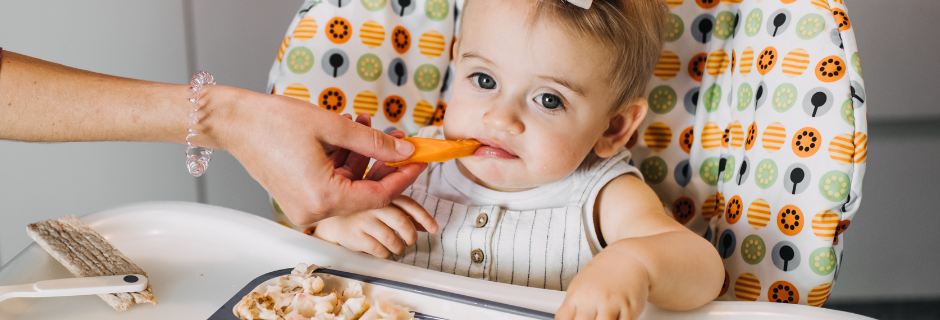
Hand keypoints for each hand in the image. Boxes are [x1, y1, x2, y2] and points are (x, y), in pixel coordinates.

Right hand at [199, 86, 427, 223]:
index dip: (403, 177)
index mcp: (323, 197)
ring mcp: (304, 207)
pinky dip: (343, 162)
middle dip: (382, 163)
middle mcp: (313, 211)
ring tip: (365, 124)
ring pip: (348, 186)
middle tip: (399, 139)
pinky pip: (331, 184)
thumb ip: (374, 142)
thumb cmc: (273, 122)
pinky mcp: (298, 199)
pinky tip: (347, 135)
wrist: (233, 122)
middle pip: (364, 192)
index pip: (379, 195)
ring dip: (361, 157)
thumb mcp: (333, 126)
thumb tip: (404, 151)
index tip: (419, 160)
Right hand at [313, 195, 438, 257]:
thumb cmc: (365, 214)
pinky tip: (384, 252)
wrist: (334, 223)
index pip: (409, 204)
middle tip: (410, 242)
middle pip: (403, 223)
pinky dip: (386, 254)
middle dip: (411, 237)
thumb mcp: (384, 208)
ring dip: (399, 248)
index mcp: (383, 194)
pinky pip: (380, 250)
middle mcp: (374, 204)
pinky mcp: (356, 235)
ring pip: (392, 240)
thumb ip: (405, 213)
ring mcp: (364, 220)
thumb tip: (428, 226)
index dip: (424, 217)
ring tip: (397, 249)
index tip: (434, 229)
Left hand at [555, 248, 649, 319]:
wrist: (628, 258)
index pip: (563, 319)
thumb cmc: (603, 272)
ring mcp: (611, 304)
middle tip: (591, 318)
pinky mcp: (630, 309)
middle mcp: (592, 299)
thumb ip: (574, 306)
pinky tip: (616, 317)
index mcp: (576, 295)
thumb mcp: (580, 286)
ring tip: (602, 317)